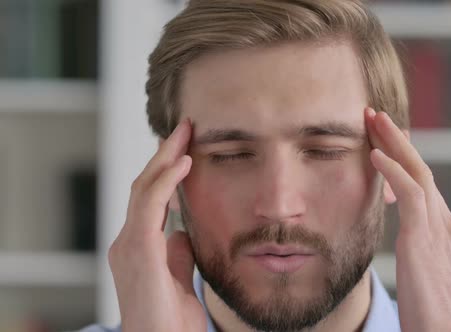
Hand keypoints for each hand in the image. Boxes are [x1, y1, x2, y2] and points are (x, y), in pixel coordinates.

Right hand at [108, 119, 205, 331]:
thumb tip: (182, 231)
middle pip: (144, 186)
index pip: (150, 198)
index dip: (166, 171)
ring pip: (143, 188)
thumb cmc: (171, 321)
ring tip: (185, 133)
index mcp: (138, 247)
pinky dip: (166, 180)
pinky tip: (183, 162)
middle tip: (185, 127)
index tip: (186, 148)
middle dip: (164, 154)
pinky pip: (150, 205)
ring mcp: (129, 246)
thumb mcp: (179, 279)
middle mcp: (128, 242)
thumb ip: (178, 254)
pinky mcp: (137, 251)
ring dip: (165, 157)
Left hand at [364, 108, 450, 331]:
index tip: (382, 141)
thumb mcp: (423, 275)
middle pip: (421, 170)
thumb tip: (402, 242)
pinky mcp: (425, 241)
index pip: (423, 186)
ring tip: (373, 120)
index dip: (403, 160)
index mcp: (444, 234)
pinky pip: (411, 195)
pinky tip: (374, 154)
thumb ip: (415, 251)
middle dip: (398, 140)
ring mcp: (439, 231)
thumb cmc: (432, 316)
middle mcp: (446, 225)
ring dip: (394, 143)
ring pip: (418, 173)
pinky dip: (393, 171)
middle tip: (375, 116)